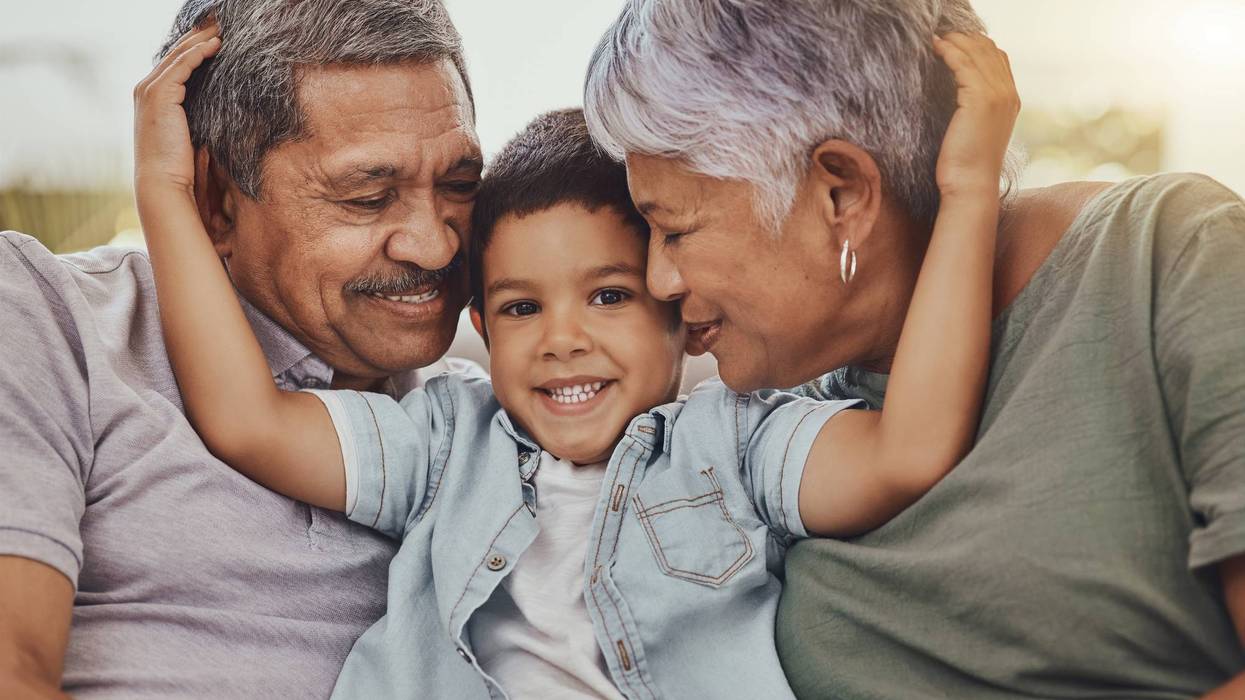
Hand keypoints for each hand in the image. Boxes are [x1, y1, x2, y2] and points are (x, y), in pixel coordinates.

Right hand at [132, 23, 220, 197]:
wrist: (164, 183)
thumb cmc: (180, 165)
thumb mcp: (191, 132)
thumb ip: (197, 113)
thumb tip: (221, 106)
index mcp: (153, 96)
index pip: (175, 61)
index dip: (195, 45)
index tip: (217, 35)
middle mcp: (146, 88)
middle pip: (176, 52)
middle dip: (199, 35)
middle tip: (222, 22)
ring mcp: (149, 90)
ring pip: (179, 54)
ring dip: (202, 39)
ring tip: (224, 28)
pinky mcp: (158, 95)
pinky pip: (181, 66)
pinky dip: (198, 53)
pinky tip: (216, 46)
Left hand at [932, 33, 1019, 198]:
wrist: (970, 185)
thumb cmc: (966, 164)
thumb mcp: (975, 129)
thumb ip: (973, 107)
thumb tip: (955, 91)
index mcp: (1011, 100)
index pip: (998, 58)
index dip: (978, 45)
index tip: (956, 41)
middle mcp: (1008, 94)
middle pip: (989, 51)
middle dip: (965, 38)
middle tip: (943, 35)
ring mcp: (996, 95)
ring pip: (976, 53)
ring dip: (955, 41)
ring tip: (936, 38)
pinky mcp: (979, 99)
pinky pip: (963, 64)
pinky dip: (949, 51)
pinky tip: (936, 48)